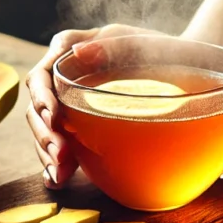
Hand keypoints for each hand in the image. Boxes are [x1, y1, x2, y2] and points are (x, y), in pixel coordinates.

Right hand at [26, 24, 163, 187]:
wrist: (183, 73)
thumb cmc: (162, 52)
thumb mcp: (141, 42)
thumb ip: (113, 45)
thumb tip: (78, 51)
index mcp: (72, 51)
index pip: (44, 72)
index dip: (41, 94)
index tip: (52, 115)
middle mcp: (65, 78)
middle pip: (39, 105)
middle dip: (44, 132)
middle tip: (59, 154)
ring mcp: (71, 104)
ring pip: (45, 129)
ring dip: (47, 152)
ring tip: (59, 173)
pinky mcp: (80, 126)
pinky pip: (61, 145)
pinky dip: (55, 164)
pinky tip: (55, 180)